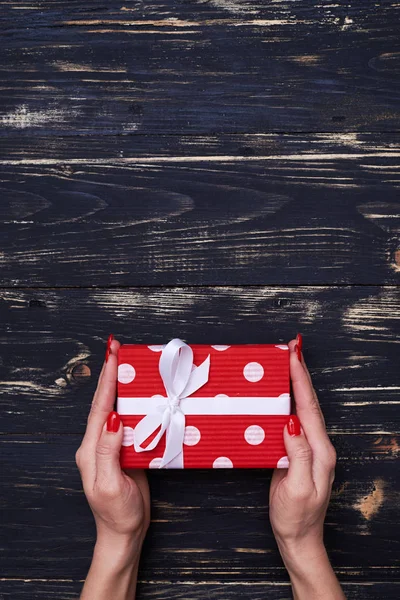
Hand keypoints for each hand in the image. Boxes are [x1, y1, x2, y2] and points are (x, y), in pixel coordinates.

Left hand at [76, 335, 149, 599]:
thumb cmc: (116, 513)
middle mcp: (98, 443)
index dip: (106, 380)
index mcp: (91, 448)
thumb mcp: (110, 484)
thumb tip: (112, 417)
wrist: (125, 533)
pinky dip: (135, 402)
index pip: (99, 407)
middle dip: (110, 374)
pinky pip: (131, 420)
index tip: (112, 355)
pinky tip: (143, 393)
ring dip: (122, 384)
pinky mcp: (127, 450)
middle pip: (104, 401)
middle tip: (117, 348)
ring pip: (117, 407)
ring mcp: (113, 445)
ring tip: (128, 362)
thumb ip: (108, 450)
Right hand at [269, 334, 344, 599]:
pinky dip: (286, 400)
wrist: (298, 538)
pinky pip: (292, 419)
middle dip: (300, 373)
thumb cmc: (297, 517)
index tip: (294, 355)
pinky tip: (277, 393)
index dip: (301, 379)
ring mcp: (307, 448)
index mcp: (319, 451)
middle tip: (292, 348)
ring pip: (301, 408)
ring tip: (286, 362)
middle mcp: (317, 445)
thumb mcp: (297, 488)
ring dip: (294, 383)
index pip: (309, 407)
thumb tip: (291, 422)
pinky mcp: (296, 451)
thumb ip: (298, 454)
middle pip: (308, 402)